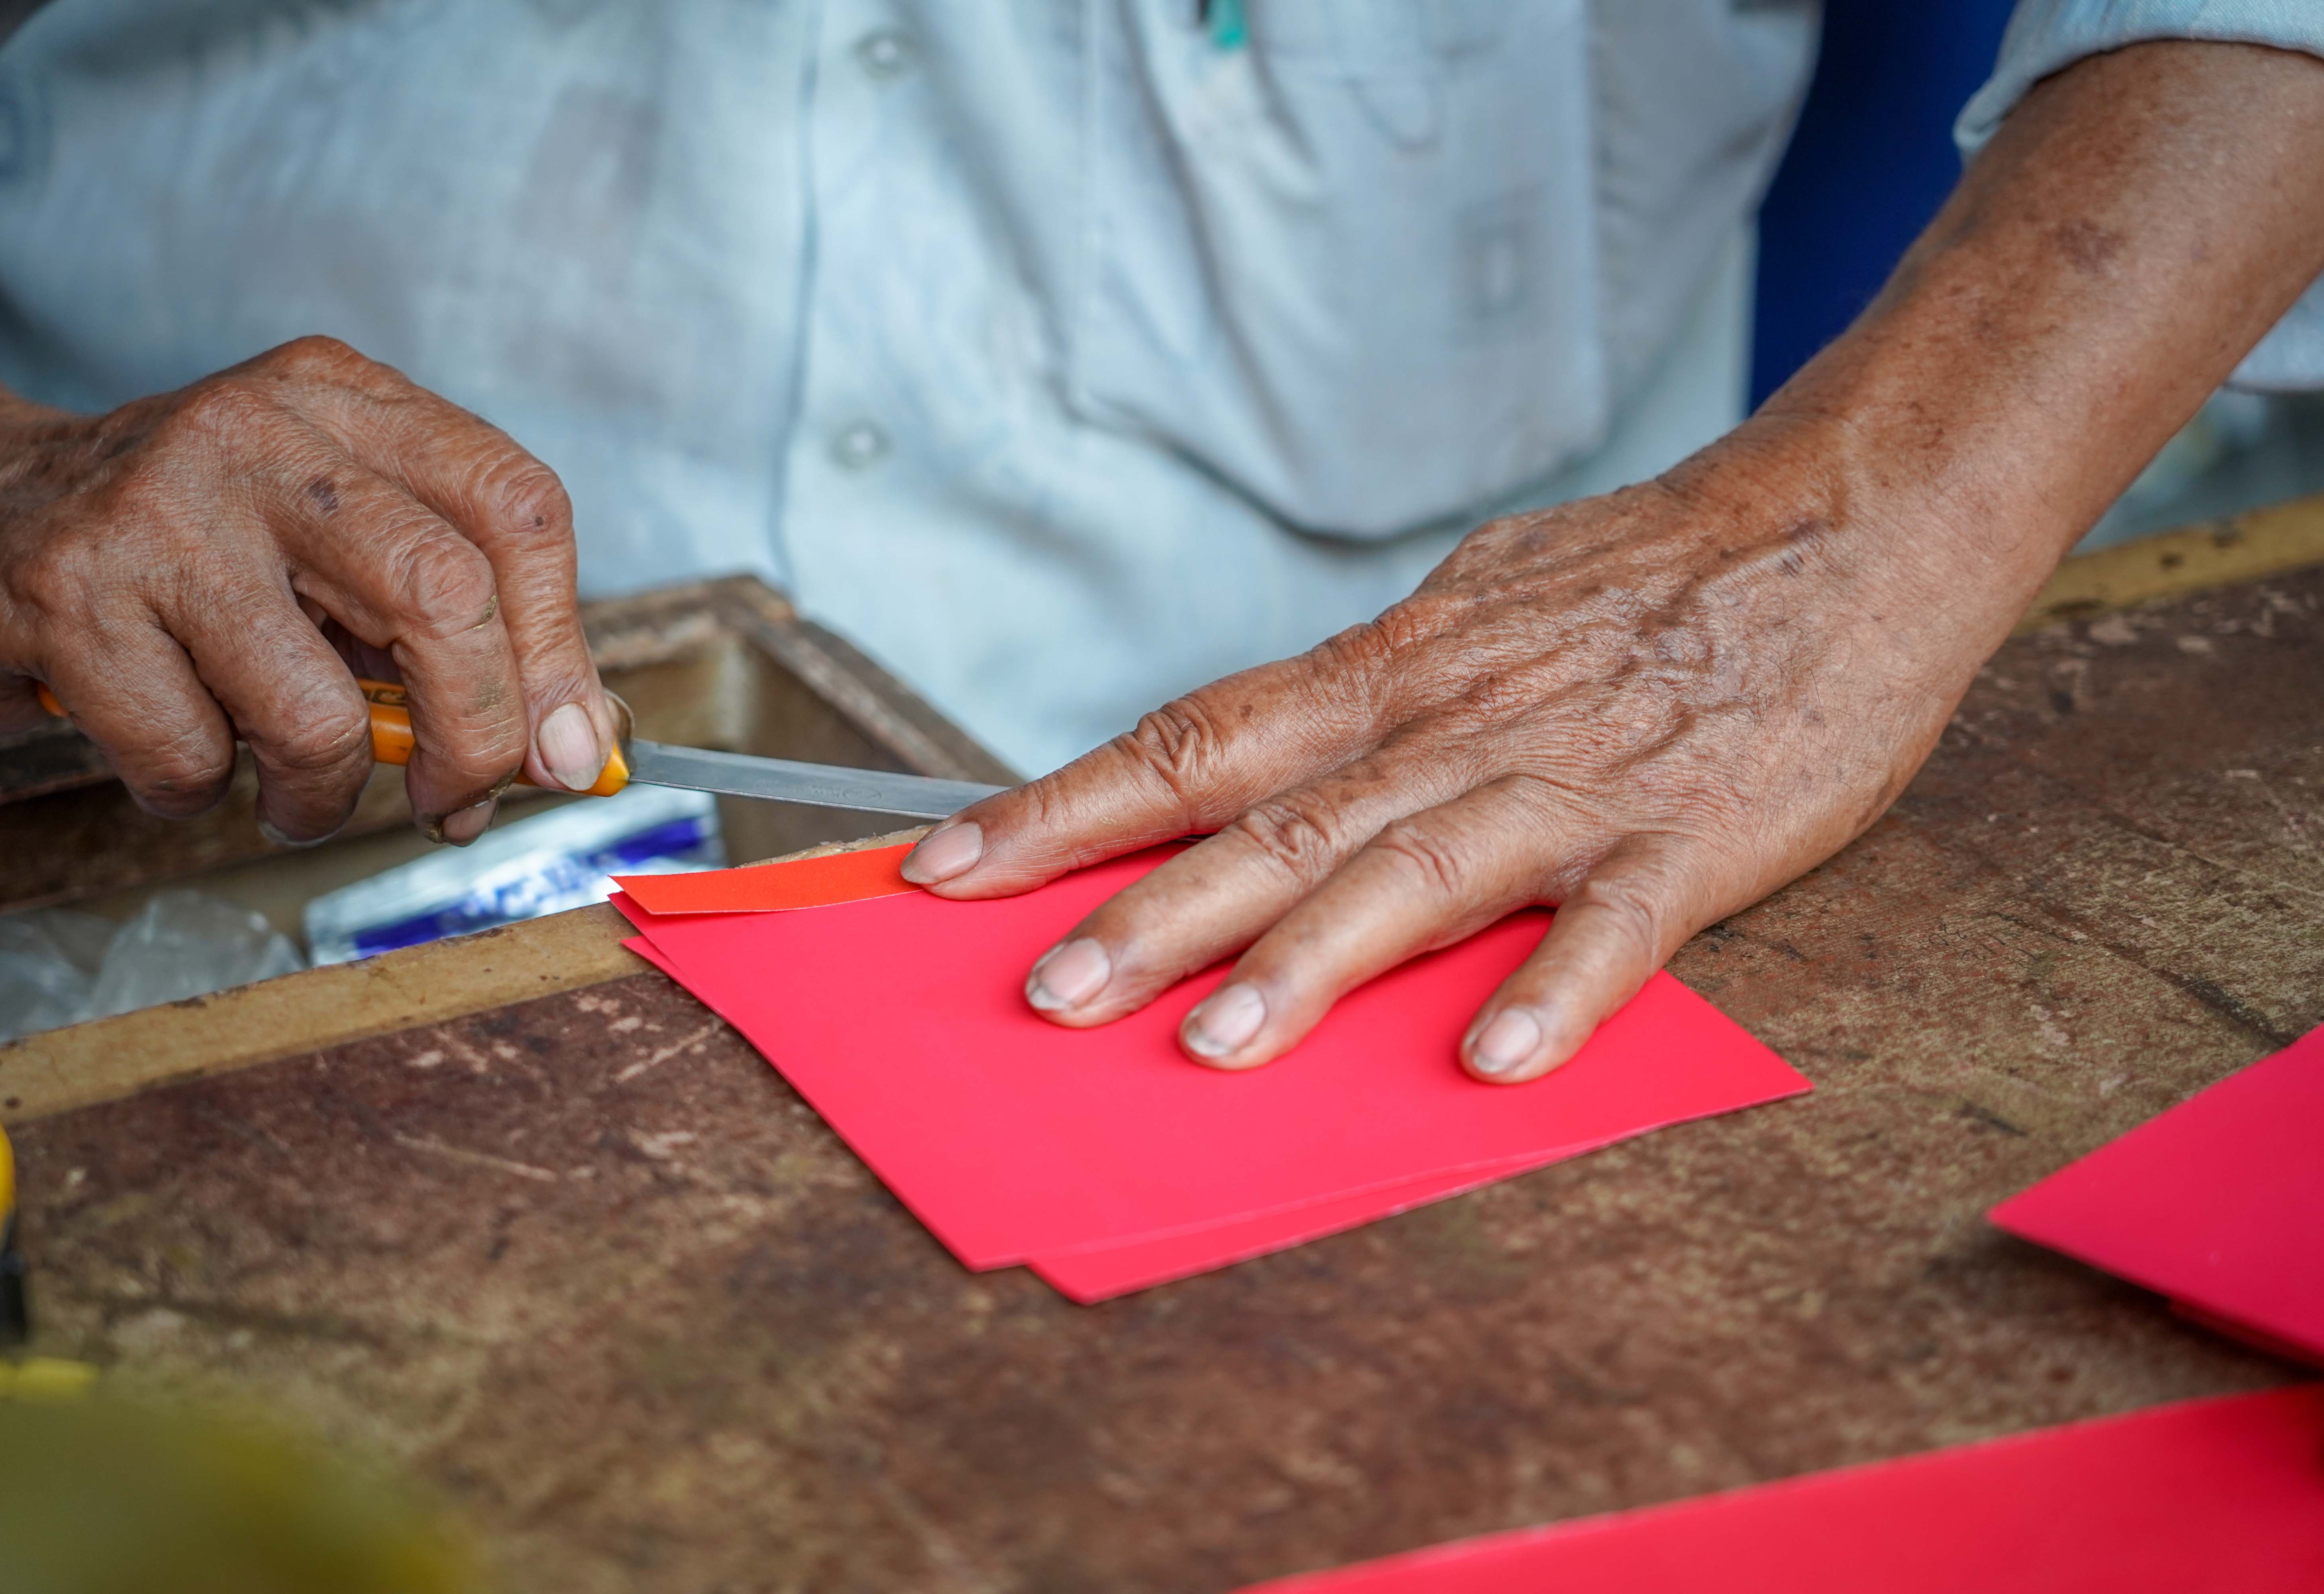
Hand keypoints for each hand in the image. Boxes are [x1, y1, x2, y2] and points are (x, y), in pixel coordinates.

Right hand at [0, 335, 614, 844]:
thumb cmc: (187, 549)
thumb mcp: (335, 546)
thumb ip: (459, 628)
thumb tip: (577, 748)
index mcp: (348, 401)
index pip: (518, 511)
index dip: (560, 650)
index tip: (567, 749)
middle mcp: (260, 432)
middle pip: (447, 599)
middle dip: (475, 737)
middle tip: (453, 797)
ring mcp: (159, 509)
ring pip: (319, 710)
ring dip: (323, 792)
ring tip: (291, 783)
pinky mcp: (68, 595)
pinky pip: (191, 754)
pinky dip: (197, 790)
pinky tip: (175, 745)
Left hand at [899, 441, 2016, 1080]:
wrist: (1840, 523)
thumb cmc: (1644, 576)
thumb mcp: (1473, 607)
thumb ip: (1367, 691)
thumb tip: (1258, 751)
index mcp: (1392, 673)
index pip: (1193, 741)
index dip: (1063, 807)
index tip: (946, 866)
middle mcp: (1452, 725)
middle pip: (1273, 820)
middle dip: (1145, 909)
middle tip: (1039, 994)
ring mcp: (1568, 782)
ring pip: (1415, 871)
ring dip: (1313, 959)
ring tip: (1218, 1045)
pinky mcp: (1688, 837)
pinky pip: (1613, 924)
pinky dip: (1555, 988)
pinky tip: (1493, 1059)